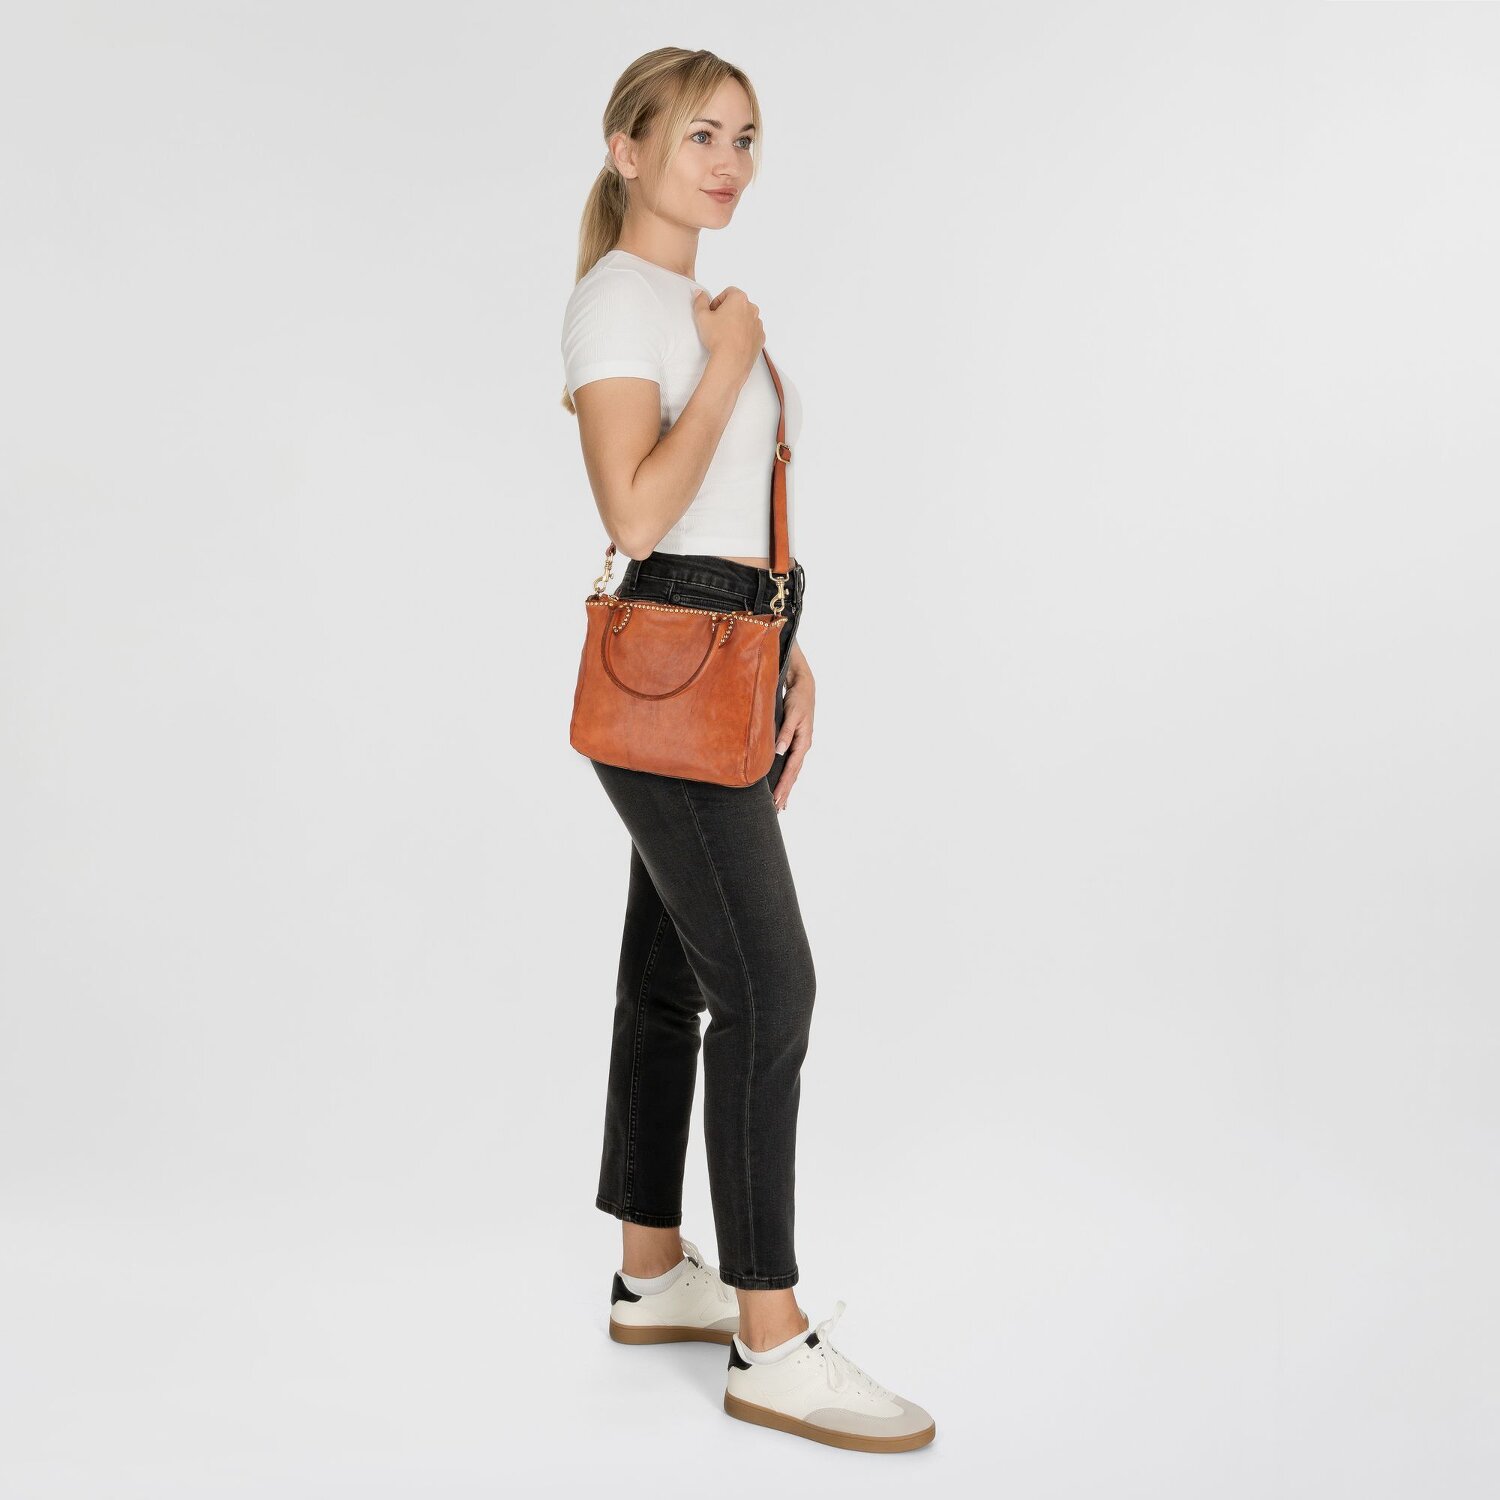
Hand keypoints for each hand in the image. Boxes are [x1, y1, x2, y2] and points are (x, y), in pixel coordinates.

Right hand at [692, 287, 763, 385]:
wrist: (732, 360)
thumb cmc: (719, 338)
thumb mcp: (702, 316)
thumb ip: (700, 301)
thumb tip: (700, 294)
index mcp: (739, 299)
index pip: (728, 292)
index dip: (718, 301)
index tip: (713, 312)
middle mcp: (752, 309)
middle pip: (738, 305)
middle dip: (728, 311)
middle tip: (717, 323)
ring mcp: (758, 324)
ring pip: (745, 318)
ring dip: (736, 322)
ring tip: (725, 334)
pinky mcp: (760, 338)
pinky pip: (751, 332)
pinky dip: (744, 334)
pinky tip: (733, 342)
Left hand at [771, 649, 813, 812]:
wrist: (805, 687)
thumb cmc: (798, 699)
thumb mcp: (792, 714)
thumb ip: (785, 733)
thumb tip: (778, 752)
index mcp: (802, 742)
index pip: (791, 769)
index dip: (784, 785)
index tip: (776, 799)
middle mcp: (802, 747)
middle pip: (793, 775)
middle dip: (785, 792)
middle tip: (777, 809)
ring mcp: (800, 746)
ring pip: (793, 772)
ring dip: (787, 788)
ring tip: (780, 804)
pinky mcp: (795, 743)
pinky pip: (791, 764)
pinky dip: (788, 777)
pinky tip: (783, 785)